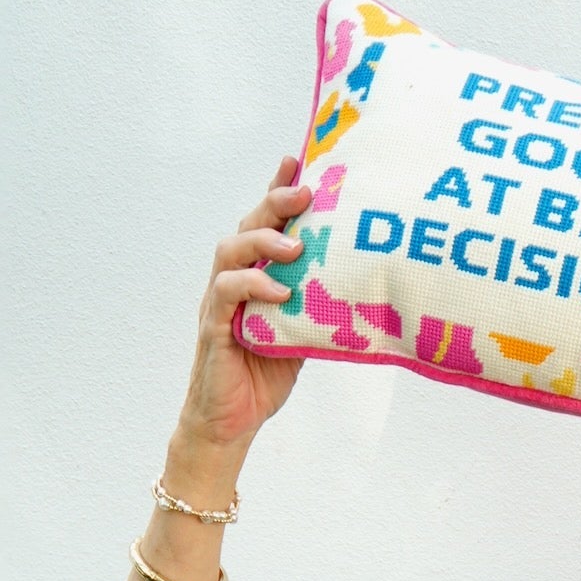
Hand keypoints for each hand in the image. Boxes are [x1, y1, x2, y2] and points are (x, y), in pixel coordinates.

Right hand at [181, 153, 312, 456]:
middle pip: (249, 226)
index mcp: (258, 274)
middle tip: (304, 193)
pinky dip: (252, 285)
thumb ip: (321, 299)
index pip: (266, 222)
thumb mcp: (305, 328)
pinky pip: (227, 293)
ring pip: (230, 250)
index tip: (298, 161)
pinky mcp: (214, 327)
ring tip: (295, 244)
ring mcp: (220, 301)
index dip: (278, 189)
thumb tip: (367, 275)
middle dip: (275, 203)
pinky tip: (279, 288)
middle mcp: (235, 279)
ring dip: (263, 241)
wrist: (234, 420)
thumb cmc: (268, 371)